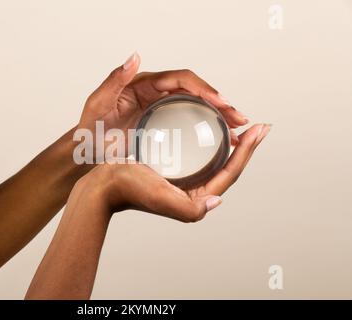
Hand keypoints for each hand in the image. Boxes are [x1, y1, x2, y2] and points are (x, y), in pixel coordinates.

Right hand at [25, 123, 269, 299]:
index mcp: (195, 199)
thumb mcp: (160, 198)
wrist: (103, 185)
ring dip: (232, 144)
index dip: (248, 152)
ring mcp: (184, 181)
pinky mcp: (174, 171)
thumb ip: (190, 208)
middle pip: (228, 167)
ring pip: (216, 160)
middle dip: (246, 147)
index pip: (230, 174)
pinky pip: (201, 155)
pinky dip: (212, 142)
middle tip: (258, 126)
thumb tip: (217, 202)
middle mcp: (193, 192)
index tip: (259, 130)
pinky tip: (213, 129)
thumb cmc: (128, 189)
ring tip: (240, 125)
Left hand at [78, 53, 247, 148]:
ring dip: (218, 116)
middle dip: (219, 103)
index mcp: (144, 84)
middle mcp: (155, 93)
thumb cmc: (90, 128)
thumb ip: (114, 79)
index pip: (181, 79)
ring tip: (237, 130)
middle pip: (195, 92)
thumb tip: (134, 56)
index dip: (203, 87)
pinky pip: (188, 121)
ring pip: (196, 107)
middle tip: (239, 118)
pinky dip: (205, 128)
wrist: (86, 151)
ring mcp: (160, 109)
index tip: (220, 101)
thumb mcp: (98, 103)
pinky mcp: (161, 125)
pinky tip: (219, 139)